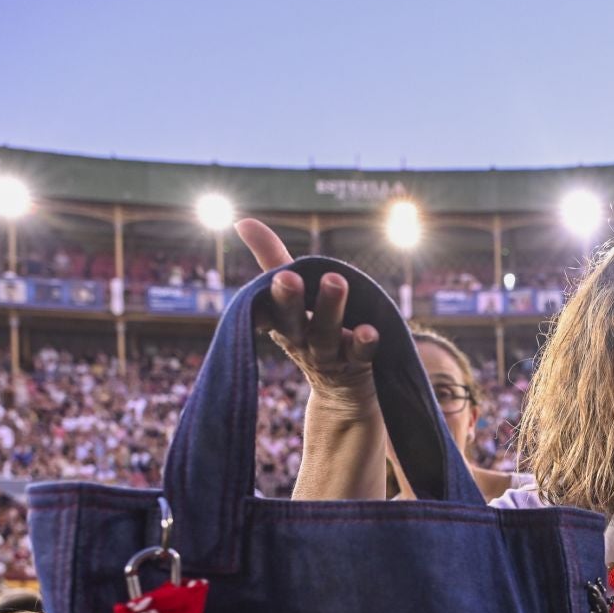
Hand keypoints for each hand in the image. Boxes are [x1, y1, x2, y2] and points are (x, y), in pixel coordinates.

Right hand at [234, 217, 378, 417]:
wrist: (340, 391)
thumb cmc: (310, 329)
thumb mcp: (290, 296)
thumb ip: (271, 257)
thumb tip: (242, 220)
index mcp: (281, 321)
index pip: (268, 307)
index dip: (269, 294)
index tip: (273, 276)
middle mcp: (301, 339)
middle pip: (292, 320)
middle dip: (290, 299)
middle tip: (289, 278)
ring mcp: (328, 354)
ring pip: (326, 333)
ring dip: (330, 309)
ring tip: (336, 281)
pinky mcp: (356, 365)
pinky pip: (360, 354)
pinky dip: (364, 343)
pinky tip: (370, 330)